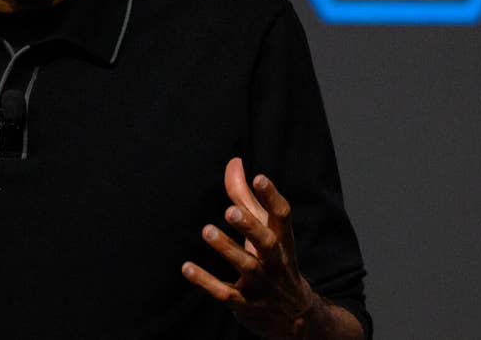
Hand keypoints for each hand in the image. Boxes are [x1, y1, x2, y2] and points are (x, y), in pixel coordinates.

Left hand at [181, 158, 317, 338]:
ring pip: (246, 266)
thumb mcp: (265, 230)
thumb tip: (234, 162)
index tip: (260, 177)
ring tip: (207, 231)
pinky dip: (206, 282)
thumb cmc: (273, 260)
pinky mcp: (246, 303)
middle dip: (250, 226)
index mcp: (282, 240)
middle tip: (230, 210)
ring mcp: (262, 284)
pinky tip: (187, 268)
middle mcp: (276, 262)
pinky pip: (226, 293)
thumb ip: (246, 197)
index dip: (272, 197)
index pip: (282, 216)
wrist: (294, 317)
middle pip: (266, 243)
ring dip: (227, 249)